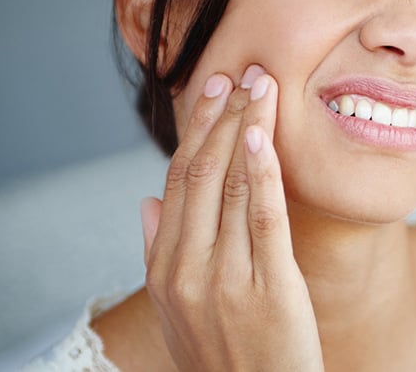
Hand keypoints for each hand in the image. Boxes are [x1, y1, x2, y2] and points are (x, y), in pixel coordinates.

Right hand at [140, 65, 323, 370]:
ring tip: (263, 86)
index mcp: (164, 270)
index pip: (177, 183)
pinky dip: (261, 173)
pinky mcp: (269, 288)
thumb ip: (158, 254)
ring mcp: (225, 280)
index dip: (196, 132)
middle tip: (243, 72)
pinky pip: (262, 218)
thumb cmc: (223, 357)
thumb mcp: (176, 311)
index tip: (213, 91)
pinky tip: (264, 136)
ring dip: (247, 129)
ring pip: (230, 187)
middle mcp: (187, 270)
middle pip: (201, 175)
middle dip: (223, 118)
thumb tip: (145, 201)